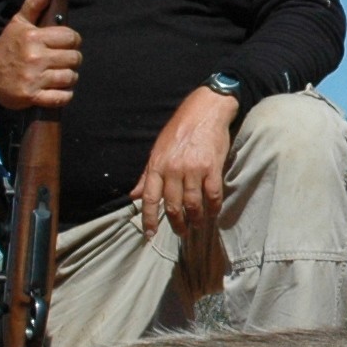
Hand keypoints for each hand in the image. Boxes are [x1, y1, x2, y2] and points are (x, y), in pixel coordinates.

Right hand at [0, 0, 79, 111]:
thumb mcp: (17, 23)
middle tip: (64, 60)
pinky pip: (61, 97)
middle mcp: (35, 58)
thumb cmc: (6, 47)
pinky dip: (64, 95)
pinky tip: (58, 89)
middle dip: (72, 59)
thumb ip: (34, 5)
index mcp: (33, 38)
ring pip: (70, 77)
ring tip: (61, 74)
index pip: (70, 37)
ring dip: (69, 77)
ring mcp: (34, 78)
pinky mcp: (33, 96)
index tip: (68, 43)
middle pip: (74, 58)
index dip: (73, 40)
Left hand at [133, 86, 242, 239]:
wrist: (205, 111)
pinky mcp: (212, 168)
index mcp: (157, 165)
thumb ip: (146, 176)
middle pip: (172, 205)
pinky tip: (212, 212)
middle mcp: (173, 169)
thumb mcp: (157, 150)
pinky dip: (213, 207)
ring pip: (192, 204)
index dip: (148, 219)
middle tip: (181, 232)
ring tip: (196, 224)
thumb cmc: (179, 130)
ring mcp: (193, 169)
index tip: (149, 235)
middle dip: (176, 223)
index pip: (148, 198)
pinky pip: (212, 194)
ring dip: (195, 219)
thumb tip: (133, 196)